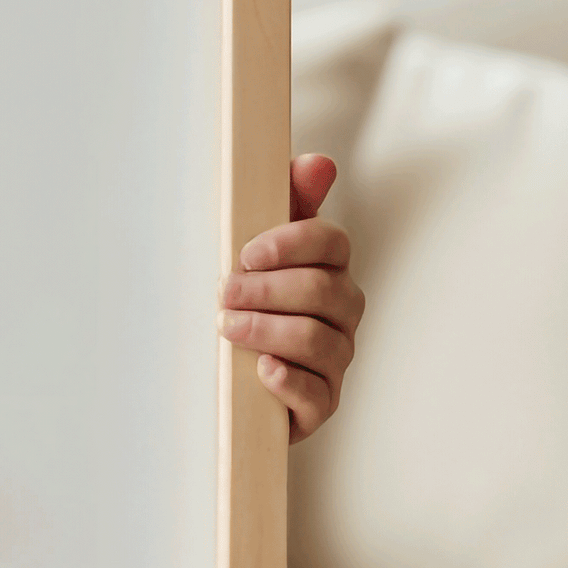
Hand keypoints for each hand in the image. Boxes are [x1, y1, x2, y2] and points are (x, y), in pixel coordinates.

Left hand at [220, 153, 362, 440]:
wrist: (232, 379)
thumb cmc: (250, 304)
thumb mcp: (258, 252)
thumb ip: (286, 203)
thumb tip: (318, 163)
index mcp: (331, 269)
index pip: (332, 244)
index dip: (291, 244)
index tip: (246, 253)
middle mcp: (343, 312)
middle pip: (322, 291)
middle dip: (268, 290)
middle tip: (224, 293)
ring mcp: (336, 359)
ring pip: (317, 340)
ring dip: (268, 331)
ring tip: (228, 329)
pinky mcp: (321, 403)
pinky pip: (316, 394)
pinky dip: (287, 381)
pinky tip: (261, 370)